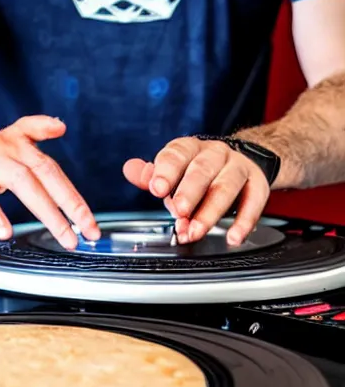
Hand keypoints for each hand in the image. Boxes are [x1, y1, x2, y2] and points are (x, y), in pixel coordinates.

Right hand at [0, 115, 99, 248]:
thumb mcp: (13, 137)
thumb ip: (38, 130)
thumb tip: (61, 125)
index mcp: (23, 146)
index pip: (55, 173)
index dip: (74, 198)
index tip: (91, 224)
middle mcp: (8, 151)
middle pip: (44, 176)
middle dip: (68, 207)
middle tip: (85, 233)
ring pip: (21, 183)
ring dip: (46, 212)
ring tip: (64, 235)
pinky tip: (5, 232)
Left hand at [123, 136, 269, 245]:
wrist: (241, 160)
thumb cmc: (197, 170)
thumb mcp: (173, 169)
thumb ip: (151, 174)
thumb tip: (129, 170)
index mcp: (189, 149)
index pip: (177, 155)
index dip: (166, 171)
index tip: (157, 189)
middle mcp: (215, 154)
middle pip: (202, 171)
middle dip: (189, 192)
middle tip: (179, 212)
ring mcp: (238, 168)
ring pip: (226, 187)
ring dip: (210, 212)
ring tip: (195, 231)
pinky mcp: (257, 185)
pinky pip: (254, 202)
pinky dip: (244, 221)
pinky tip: (233, 237)